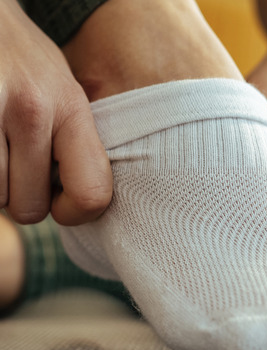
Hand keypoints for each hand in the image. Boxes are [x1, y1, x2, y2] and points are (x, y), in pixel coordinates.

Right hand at [0, 0, 111, 224]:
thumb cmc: (20, 61)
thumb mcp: (62, 90)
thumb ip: (74, 141)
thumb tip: (87, 204)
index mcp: (70, 108)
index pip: (92, 194)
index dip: (73, 212)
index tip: (59, 201)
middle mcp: (32, 110)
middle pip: (28, 208)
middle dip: (19, 198)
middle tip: (16, 166)